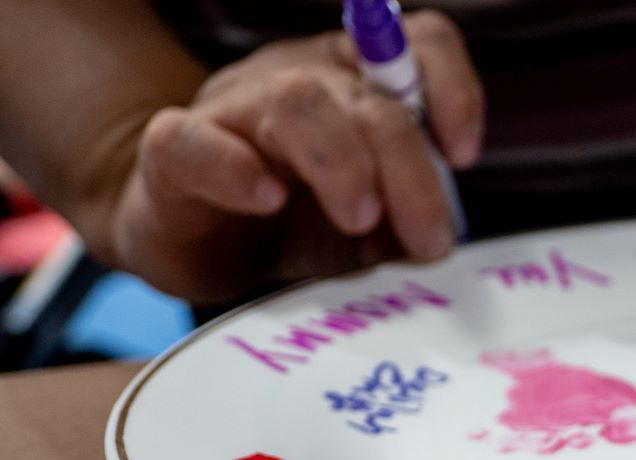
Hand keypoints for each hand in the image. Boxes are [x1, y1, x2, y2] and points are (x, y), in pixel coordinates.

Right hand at [104, 10, 483, 302]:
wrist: (189, 239)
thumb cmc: (291, 223)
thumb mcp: (368, 226)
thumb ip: (406, 220)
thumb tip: (440, 240)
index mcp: (355, 80)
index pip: (418, 42)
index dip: (453, 89)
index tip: (463, 156)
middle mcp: (297, 77)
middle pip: (368, 96)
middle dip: (410, 171)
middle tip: (429, 237)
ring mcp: (232, 107)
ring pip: (297, 103)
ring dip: (343, 164)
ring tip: (360, 220)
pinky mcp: (172, 151)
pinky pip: (195, 141)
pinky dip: (236, 169)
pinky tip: (268, 200)